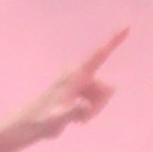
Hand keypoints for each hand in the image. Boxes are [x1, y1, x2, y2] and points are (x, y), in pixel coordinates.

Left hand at [10, 30, 127, 147]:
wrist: (26, 125)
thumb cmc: (39, 121)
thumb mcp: (56, 120)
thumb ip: (73, 112)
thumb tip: (87, 106)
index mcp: (75, 75)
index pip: (99, 55)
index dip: (114, 41)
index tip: (127, 26)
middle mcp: (77, 74)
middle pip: (106, 87)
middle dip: (100, 104)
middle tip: (81, 120)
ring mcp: (77, 82)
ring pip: (102, 95)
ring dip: (94, 109)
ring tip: (75, 120)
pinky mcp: (75, 89)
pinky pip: (96, 98)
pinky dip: (90, 110)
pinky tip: (75, 118)